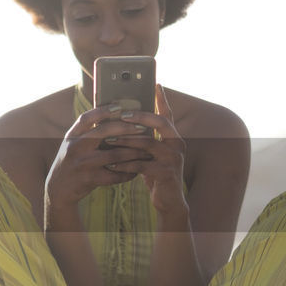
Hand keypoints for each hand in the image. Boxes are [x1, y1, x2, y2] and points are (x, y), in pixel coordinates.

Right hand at [45, 85, 187, 218]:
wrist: (58, 189)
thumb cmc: (72, 162)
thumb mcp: (73, 144)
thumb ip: (87, 133)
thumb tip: (113, 118)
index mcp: (71, 136)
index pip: (87, 118)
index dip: (103, 111)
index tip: (119, 107)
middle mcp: (75, 147)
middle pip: (103, 133)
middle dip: (126, 129)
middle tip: (142, 128)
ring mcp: (82, 164)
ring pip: (114, 155)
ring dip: (133, 153)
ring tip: (146, 151)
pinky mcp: (89, 179)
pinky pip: (114, 175)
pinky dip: (127, 173)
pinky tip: (137, 171)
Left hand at [118, 84, 188, 217]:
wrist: (168, 202)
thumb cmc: (155, 174)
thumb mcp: (150, 155)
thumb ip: (143, 140)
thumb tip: (121, 123)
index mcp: (173, 138)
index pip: (168, 114)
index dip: (162, 99)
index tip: (155, 84)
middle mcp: (177, 144)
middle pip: (160, 122)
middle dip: (140, 116)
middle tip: (122, 114)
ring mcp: (173, 158)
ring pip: (148, 143)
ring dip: (126, 142)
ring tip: (109, 140)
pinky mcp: (166, 173)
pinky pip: (141, 164)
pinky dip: (125, 164)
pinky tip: (112, 165)